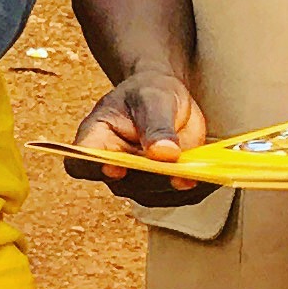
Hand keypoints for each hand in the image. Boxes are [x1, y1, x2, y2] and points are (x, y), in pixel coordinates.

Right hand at [65, 68, 210, 204]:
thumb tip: (164, 155)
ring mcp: (135, 181)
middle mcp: (110, 166)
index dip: (93, 170)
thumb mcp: (153, 98)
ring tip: (197, 165)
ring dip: (177, 183)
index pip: (80, 164)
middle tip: (177, 160)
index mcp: (95, 139)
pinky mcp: (159, 188)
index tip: (116, 167)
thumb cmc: (149, 91)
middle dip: (154, 175)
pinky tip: (207, 172)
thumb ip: (157, 125)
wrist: (165, 96)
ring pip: (153, 195)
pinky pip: (177, 197)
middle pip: (125, 184)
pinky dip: (194, 187)